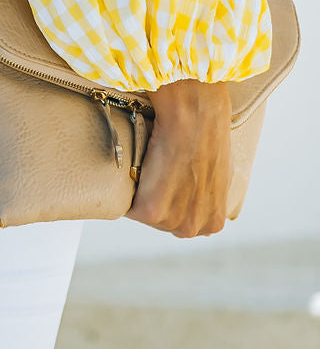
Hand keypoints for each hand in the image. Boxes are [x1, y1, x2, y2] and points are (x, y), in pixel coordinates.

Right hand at [125, 78, 232, 237]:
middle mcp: (194, 228)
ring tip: (150, 168)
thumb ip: (208, 196)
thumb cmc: (208, 138)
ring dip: (140, 194)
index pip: (181, 223)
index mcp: (213, 224)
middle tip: (156, 173)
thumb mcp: (219, 176)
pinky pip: (128, 208)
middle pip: (161, 223)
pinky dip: (128, 189)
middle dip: (155, 201)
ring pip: (143, 215)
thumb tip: (194, 191)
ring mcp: (173, 222)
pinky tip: (140, 168)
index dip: (171, 201)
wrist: (196, 119)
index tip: (167, 182)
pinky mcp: (151, 212)